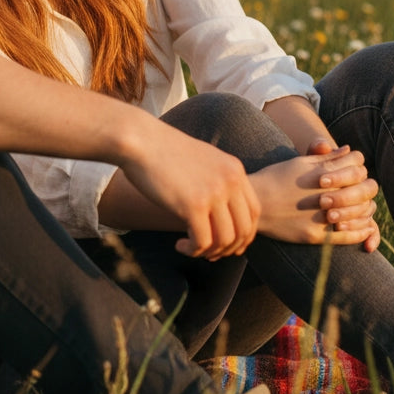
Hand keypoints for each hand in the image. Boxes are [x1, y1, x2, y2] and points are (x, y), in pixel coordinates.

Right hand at [122, 122, 259, 260]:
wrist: (139, 140)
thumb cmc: (162, 149)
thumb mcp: (201, 158)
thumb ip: (216, 179)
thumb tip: (219, 209)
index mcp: (234, 169)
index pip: (254, 212)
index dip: (244, 234)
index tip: (227, 244)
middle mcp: (230, 181)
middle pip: (244, 229)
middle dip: (229, 248)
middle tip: (210, 253)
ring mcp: (213, 193)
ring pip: (225, 240)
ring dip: (210, 252)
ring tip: (192, 248)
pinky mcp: (193, 205)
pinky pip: (202, 242)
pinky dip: (193, 250)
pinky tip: (180, 245)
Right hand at [251, 147, 377, 246]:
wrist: (253, 202)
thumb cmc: (274, 178)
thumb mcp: (298, 163)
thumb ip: (326, 158)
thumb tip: (348, 150)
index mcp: (322, 172)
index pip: (357, 165)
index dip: (359, 166)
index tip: (354, 171)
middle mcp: (325, 193)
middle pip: (365, 188)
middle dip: (365, 188)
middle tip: (360, 191)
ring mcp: (321, 215)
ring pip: (361, 212)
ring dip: (366, 209)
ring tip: (364, 208)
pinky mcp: (316, 235)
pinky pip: (349, 236)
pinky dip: (361, 232)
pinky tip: (365, 229)